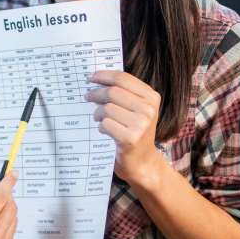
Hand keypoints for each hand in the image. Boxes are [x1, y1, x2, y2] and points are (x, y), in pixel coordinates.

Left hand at [86, 70, 163, 189]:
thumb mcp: (136, 109)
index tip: (91, 77)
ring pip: (107, 108)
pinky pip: (106, 124)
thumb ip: (123, 93)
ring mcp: (141, 124)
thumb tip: (96, 78)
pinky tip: (104, 131)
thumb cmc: (134, 132)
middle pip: (113, 92)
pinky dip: (101, 126)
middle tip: (87, 96)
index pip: (123, 78)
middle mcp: (149, 109)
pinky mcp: (130, 138)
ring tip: (98, 118)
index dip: (104, 75)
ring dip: (98, 113)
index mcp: (151, 97)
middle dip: (96, 93)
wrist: (142, 162)